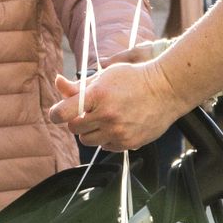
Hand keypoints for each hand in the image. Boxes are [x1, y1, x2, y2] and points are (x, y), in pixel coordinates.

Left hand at [47, 61, 188, 152]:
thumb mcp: (105, 75)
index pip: (63, 113)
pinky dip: (106, 138)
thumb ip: (79, 85)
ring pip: (87, 141)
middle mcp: (106, 115)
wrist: (166, 89)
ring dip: (90, 131)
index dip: (56, 114)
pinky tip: (117, 125)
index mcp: (98, 95)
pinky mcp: (128, 143)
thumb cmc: (134, 78)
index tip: (58, 113)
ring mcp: (118, 132)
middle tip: (88, 111)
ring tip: (104, 118)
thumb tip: (57, 83)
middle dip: (77, 120)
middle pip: (74, 128)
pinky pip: (105, 146)